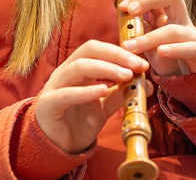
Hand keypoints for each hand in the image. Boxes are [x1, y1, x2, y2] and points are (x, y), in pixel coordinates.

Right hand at [36, 39, 150, 153]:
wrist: (58, 147)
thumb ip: (121, 94)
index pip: (98, 49)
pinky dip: (85, 91)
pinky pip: (66, 94)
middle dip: (115, 55)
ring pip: (78, 67)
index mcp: (78, 68)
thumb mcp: (105, 106)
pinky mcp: (48, 104)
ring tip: (125, 76)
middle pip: (88, 51)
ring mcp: (54, 87)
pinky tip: (103, 91)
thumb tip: (147, 85)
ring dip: (105, 69)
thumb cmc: (79, 122)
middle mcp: (65, 72)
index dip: (120, 52)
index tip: (142, 63)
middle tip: (137, 65)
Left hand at [118, 0, 195, 75]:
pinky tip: (161, 52)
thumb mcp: (151, 42)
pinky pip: (190, 48)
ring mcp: (193, 36)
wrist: (193, 79)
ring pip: (174, 30)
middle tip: (130, 10)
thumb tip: (123, 18)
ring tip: (131, 46)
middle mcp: (182, 21)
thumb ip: (141, 30)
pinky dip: (175, 49)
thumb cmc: (170, 58)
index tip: (122, 7)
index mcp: (170, 15)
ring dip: (149, 38)